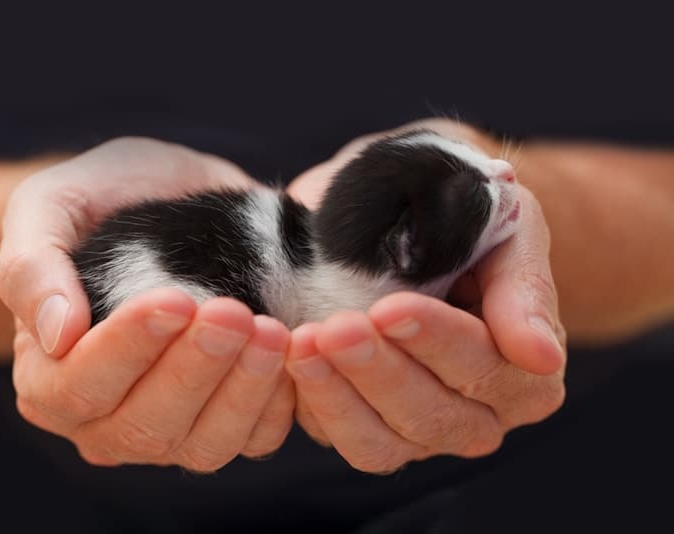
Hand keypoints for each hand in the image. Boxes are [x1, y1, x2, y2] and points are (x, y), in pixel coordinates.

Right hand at [0, 138, 293, 468]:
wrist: (165, 198)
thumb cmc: (99, 201)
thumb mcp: (51, 205)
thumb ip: (32, 266)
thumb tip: (58, 335)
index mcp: (48, 377)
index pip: (79, 387)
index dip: (126, 351)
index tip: (175, 299)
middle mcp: (104, 419)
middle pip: (144, 425)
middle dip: (194, 370)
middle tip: (233, 313)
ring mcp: (168, 430)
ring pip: (204, 444)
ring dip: (243, 392)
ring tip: (272, 331)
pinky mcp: (225, 423)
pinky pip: (255, 439)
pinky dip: (277, 403)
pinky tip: (294, 352)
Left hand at [284, 119, 566, 472]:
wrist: (415, 213)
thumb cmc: (468, 220)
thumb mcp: (509, 231)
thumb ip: (524, 290)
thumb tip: (542, 356)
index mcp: (523, 372)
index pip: (486, 369)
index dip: (439, 342)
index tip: (392, 308)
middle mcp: (474, 413)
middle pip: (433, 417)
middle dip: (381, 372)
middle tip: (338, 327)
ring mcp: (415, 428)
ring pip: (381, 444)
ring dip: (338, 396)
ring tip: (303, 344)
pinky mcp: (361, 424)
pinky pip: (334, 435)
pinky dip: (307, 401)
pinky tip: (286, 356)